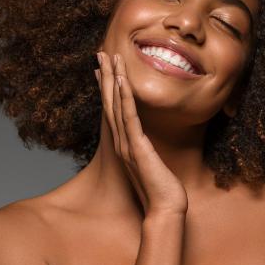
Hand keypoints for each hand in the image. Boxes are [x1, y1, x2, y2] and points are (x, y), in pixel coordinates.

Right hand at [95, 51, 187, 216]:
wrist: (164, 211)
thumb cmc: (161, 191)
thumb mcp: (152, 166)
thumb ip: (147, 153)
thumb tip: (148, 145)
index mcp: (124, 145)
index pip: (112, 111)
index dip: (107, 89)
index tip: (103, 70)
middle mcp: (121, 142)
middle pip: (109, 103)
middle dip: (106, 76)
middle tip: (100, 53)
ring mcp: (127, 144)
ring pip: (116, 105)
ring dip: (113, 79)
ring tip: (110, 57)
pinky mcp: (137, 147)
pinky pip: (130, 117)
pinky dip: (125, 97)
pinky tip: (123, 80)